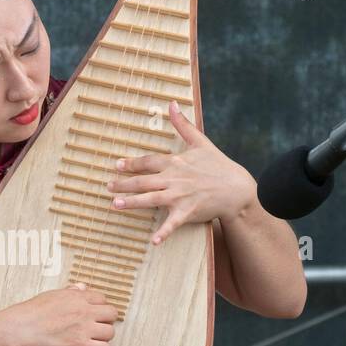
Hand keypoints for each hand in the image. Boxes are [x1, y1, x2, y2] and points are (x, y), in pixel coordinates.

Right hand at [0, 284, 118, 345]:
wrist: (20, 329)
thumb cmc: (31, 313)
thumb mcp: (52, 295)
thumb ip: (71, 292)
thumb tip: (82, 287)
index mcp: (77, 297)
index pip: (102, 299)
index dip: (99, 308)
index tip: (93, 315)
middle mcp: (84, 311)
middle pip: (111, 314)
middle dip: (106, 321)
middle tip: (96, 328)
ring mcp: (84, 329)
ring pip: (110, 333)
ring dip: (104, 337)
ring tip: (93, 341)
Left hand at [106, 100, 255, 245]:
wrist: (237, 188)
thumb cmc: (218, 165)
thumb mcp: (200, 141)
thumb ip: (183, 124)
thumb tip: (172, 103)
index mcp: (176, 162)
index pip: (148, 161)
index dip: (132, 163)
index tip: (117, 165)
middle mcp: (174, 178)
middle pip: (144, 180)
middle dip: (124, 184)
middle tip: (108, 187)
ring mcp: (180, 196)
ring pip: (151, 199)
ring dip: (132, 202)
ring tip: (115, 205)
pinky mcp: (188, 211)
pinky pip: (173, 223)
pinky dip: (163, 233)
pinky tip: (152, 241)